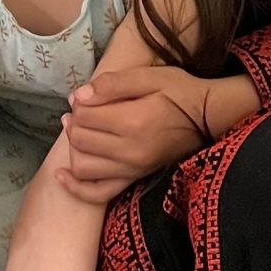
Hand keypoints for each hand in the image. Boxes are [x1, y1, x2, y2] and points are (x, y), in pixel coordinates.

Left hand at [59, 64, 215, 203]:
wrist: (207, 118)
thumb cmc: (179, 92)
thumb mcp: (149, 76)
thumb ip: (112, 84)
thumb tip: (79, 96)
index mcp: (131, 122)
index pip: (84, 117)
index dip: (78, 103)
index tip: (86, 96)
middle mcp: (129, 152)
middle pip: (80, 141)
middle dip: (74, 123)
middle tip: (83, 109)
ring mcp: (132, 170)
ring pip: (83, 167)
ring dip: (73, 148)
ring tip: (79, 130)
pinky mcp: (135, 179)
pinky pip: (98, 194)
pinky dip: (76, 188)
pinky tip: (63, 175)